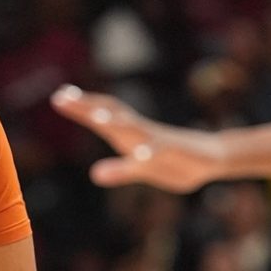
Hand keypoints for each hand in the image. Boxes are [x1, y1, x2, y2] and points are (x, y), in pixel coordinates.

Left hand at [51, 86, 226, 192]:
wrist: (212, 157)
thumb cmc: (174, 162)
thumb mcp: (144, 170)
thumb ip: (120, 170)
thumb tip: (95, 174)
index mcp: (131, 135)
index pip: (104, 115)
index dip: (82, 107)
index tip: (58, 96)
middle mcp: (141, 132)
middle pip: (112, 114)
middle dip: (88, 107)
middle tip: (63, 98)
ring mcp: (158, 140)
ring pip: (135, 128)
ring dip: (117, 122)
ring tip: (97, 117)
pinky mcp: (176, 152)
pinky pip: (162, 151)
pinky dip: (150, 152)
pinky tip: (141, 155)